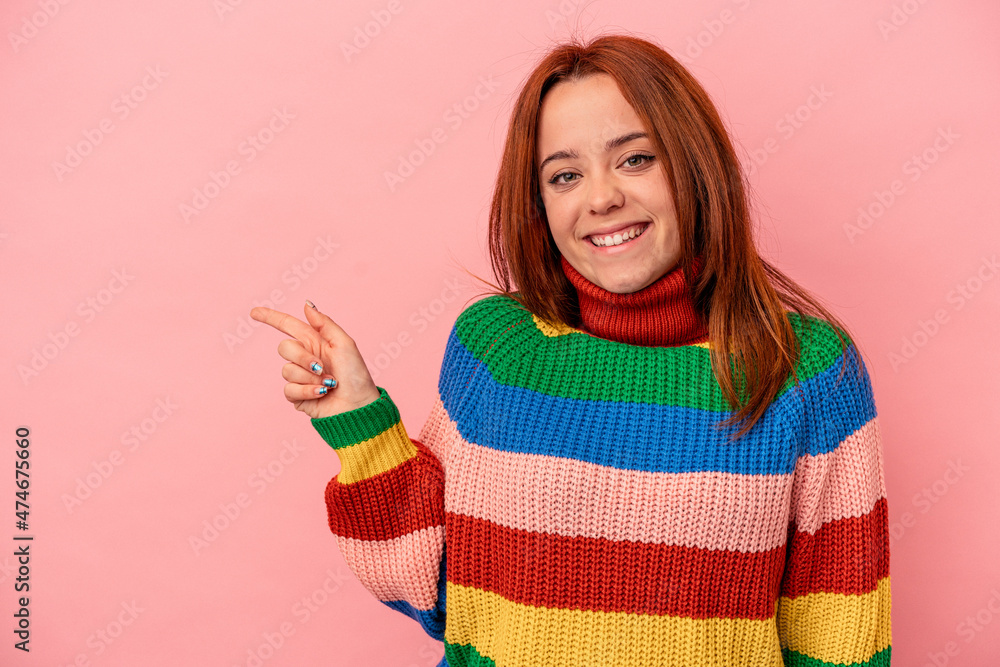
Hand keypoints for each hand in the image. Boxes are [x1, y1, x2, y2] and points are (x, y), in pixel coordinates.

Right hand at [250, 301, 380, 419]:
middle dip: (303, 358)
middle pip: (284, 348)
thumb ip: (324, 324)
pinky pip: (289, 389)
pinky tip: (321, 394)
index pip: (287, 325)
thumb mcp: (345, 344)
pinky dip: (307, 391)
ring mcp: (300, 377)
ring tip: (328, 384)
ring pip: (287, 370)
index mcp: (315, 341)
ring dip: (310, 378)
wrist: (357, 405)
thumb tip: (306, 304)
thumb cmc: (356, 375)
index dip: (270, 317)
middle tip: (322, 368)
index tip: (254, 312)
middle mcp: (305, 357)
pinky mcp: (297, 395)